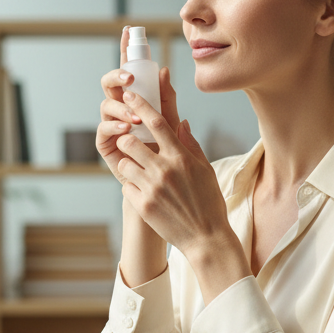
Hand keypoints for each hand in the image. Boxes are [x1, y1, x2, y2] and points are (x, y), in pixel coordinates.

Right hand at [97, 26, 179, 183]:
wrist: (164, 183)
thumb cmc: (167, 151)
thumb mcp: (170, 121)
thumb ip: (167, 98)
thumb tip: (164, 70)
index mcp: (136, 98)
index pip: (128, 69)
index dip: (126, 49)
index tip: (128, 30)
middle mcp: (120, 107)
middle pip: (110, 83)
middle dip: (117, 76)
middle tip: (130, 79)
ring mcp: (111, 124)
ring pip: (107, 105)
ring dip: (121, 107)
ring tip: (136, 117)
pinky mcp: (106, 143)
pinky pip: (103, 129)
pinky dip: (114, 126)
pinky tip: (126, 128)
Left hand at [114, 92, 231, 260]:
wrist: (206, 238)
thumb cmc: (209, 202)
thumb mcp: (206, 170)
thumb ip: (191, 145)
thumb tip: (181, 123)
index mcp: (181, 157)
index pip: (157, 122)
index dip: (141, 104)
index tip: (130, 94)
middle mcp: (165, 170)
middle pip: (131, 141)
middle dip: (127, 139)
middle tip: (132, 145)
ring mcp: (152, 188)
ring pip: (124, 163)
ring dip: (129, 164)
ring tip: (140, 172)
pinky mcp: (143, 205)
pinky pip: (126, 185)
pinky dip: (132, 186)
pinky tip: (146, 194)